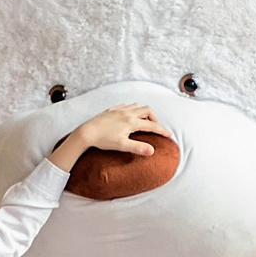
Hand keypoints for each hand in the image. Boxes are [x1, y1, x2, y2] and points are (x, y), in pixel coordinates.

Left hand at [50, 103, 165, 170]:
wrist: (87, 132)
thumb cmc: (104, 140)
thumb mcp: (122, 146)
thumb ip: (138, 148)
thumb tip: (152, 151)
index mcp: (132, 122)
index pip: (152, 125)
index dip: (162, 130)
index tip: (168, 135)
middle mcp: (127, 113)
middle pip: (147, 110)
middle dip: (154, 118)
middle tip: (154, 127)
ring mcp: (119, 110)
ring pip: (137, 106)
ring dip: (143, 112)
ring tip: (142, 122)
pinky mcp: (112, 110)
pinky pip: (126, 105)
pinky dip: (132, 109)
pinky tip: (128, 116)